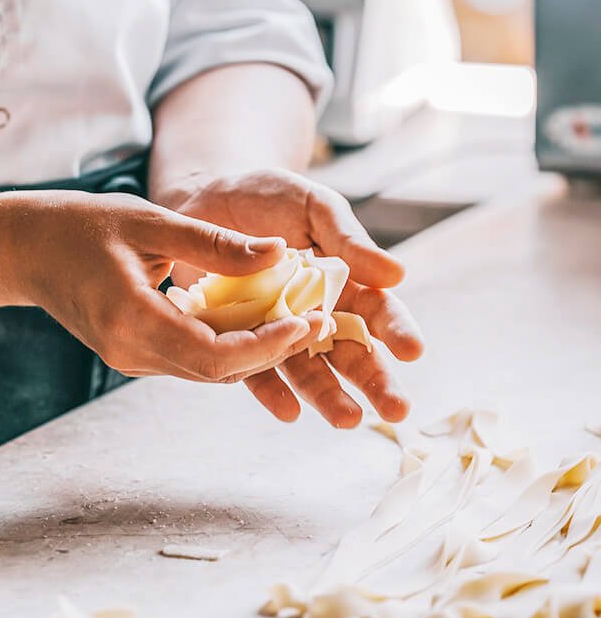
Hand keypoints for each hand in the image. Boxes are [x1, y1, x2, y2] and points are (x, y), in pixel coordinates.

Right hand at [0, 190, 326, 381]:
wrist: (25, 250)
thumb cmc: (80, 226)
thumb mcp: (150, 223)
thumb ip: (215, 245)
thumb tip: (280, 254)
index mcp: (132, 321)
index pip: (216, 355)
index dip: (268, 345)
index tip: (309, 322)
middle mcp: (132, 353)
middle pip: (217, 371)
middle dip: (272, 351)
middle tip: (317, 321)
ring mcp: (130, 359)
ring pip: (207, 370)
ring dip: (254, 350)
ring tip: (296, 319)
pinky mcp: (133, 354)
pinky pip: (191, 359)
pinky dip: (227, 344)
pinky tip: (253, 319)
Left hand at [157, 168, 424, 424]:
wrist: (205, 200)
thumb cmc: (268, 198)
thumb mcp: (313, 206)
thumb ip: (348, 239)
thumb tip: (397, 275)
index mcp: (344, 281)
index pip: (377, 310)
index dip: (396, 330)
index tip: (412, 350)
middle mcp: (316, 313)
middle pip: (350, 351)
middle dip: (374, 380)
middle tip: (396, 409)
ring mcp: (278, 330)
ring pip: (308, 370)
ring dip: (329, 396)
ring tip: (347, 419)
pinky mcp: (239, 339)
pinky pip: (256, 370)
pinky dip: (272, 392)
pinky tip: (288, 412)